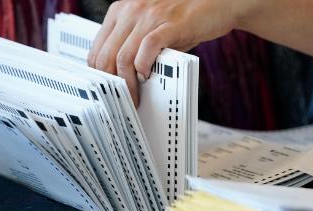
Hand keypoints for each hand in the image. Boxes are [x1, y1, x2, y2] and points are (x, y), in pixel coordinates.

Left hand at [87, 0, 240, 105]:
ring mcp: (150, 16)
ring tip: (135, 96)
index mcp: (120, 11)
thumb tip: (119, 79)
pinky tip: (148, 76)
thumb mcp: (149, 29)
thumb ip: (132, 47)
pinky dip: (144, 67)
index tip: (107, 91)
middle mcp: (131, 10)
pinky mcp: (170, 24)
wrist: (215, 4)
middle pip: (106, 56)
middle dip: (112, 84)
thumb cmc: (182, 20)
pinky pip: (147, 49)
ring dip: (128, 83)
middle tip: (122, 100)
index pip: (97, 49)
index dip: (99, 75)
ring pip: (123, 57)